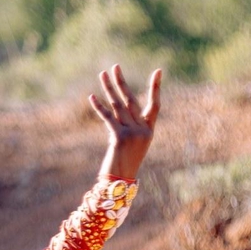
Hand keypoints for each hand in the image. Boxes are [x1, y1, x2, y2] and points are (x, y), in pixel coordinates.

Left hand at [89, 65, 162, 179]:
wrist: (120, 183)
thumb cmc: (124, 165)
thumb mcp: (130, 145)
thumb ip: (127, 128)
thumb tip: (116, 110)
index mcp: (149, 130)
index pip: (154, 105)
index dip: (156, 88)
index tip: (158, 71)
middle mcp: (143, 130)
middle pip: (131, 100)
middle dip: (122, 82)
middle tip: (114, 66)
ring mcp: (133, 133)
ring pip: (118, 105)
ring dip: (109, 88)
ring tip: (103, 74)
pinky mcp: (120, 138)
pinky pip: (108, 118)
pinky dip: (99, 106)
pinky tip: (92, 96)